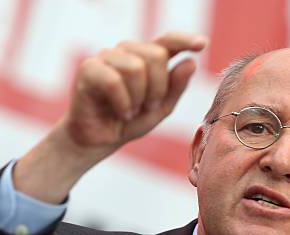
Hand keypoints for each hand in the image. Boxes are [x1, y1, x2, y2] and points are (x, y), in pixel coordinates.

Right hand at [63, 31, 207, 150]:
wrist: (99, 140)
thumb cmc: (128, 122)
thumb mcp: (160, 108)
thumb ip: (176, 87)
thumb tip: (190, 62)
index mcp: (145, 57)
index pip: (167, 40)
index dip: (184, 40)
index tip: (201, 44)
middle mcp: (126, 51)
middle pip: (155, 55)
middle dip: (158, 88)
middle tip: (148, 107)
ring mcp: (106, 57)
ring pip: (135, 67)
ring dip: (138, 97)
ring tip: (131, 111)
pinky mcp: (88, 69)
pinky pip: (113, 81)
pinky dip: (122, 103)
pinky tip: (121, 113)